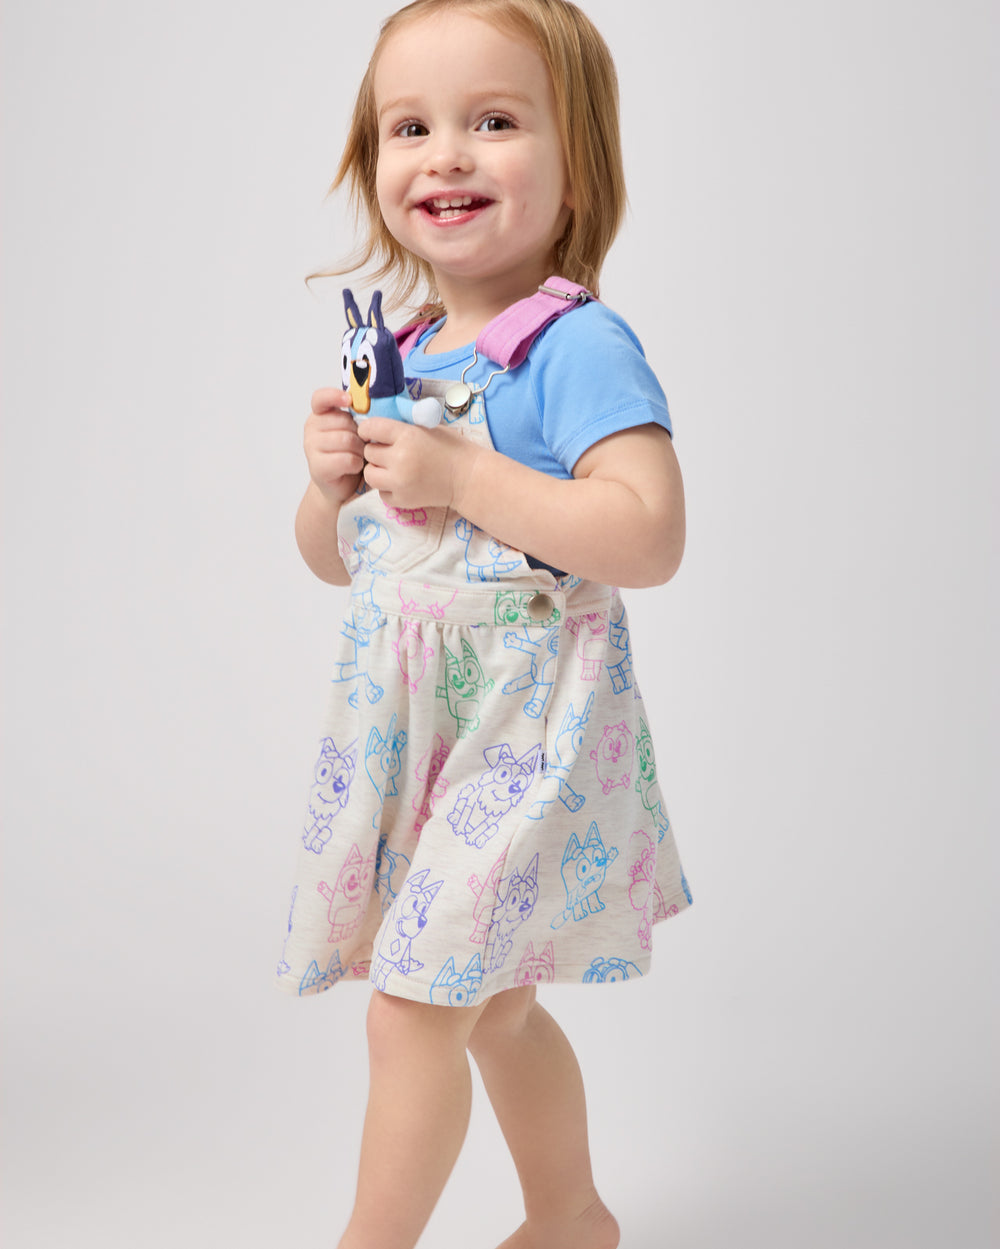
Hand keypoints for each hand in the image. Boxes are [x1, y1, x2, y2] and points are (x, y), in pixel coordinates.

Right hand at [304, 388, 364, 505]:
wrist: (341, 485)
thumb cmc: (351, 454)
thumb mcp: (353, 431)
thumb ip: (357, 416)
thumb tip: (374, 406)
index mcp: (320, 415)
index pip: (320, 398)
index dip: (334, 396)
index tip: (349, 400)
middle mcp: (311, 428)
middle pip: (343, 421)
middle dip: (359, 433)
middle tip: (362, 445)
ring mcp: (311, 448)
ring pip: (346, 440)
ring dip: (360, 450)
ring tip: (359, 456)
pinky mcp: (317, 467)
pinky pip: (346, 459)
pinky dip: (356, 464)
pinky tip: (354, 467)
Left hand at [357, 417, 478, 509]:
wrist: (467, 478)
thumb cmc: (451, 448)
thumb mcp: (427, 427)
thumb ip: (402, 428)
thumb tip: (376, 427)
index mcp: (407, 435)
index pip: (370, 427)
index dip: (368, 429)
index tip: (373, 433)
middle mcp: (399, 459)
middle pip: (368, 452)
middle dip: (377, 450)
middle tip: (390, 452)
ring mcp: (399, 482)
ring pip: (369, 474)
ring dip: (378, 469)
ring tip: (392, 468)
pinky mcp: (402, 500)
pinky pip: (381, 492)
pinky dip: (387, 488)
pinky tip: (401, 482)